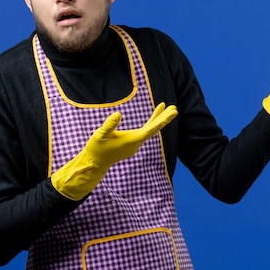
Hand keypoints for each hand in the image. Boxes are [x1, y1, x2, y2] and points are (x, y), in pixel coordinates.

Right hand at [51, 102, 177, 199]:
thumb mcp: (100, 134)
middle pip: (154, 129)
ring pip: (150, 129)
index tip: (171, 113)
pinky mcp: (132, 143)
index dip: (162, 120)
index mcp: (132, 140)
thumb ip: (109, 125)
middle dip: (164, 118)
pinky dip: (151, 122)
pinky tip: (155, 115)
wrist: (95, 163)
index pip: (150, 129)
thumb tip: (118, 114)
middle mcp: (136, 143)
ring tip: (167, 106)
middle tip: (175, 109)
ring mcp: (135, 144)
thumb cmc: (96, 148)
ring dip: (158, 118)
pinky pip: (145, 131)